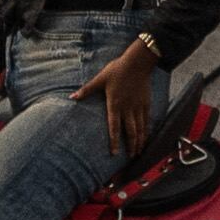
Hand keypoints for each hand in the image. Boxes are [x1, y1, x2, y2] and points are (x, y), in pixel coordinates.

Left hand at [93, 37, 156, 153]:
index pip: (114, 127)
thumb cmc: (117, 70)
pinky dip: (146, 130)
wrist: (137, 62)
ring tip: (139, 151)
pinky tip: (146, 136)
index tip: (114, 153)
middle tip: (130, 157)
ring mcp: (138, 106)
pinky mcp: (146, 103)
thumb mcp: (100, 79)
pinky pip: (147, 120)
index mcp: (114, 104)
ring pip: (140, 128)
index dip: (114, 141)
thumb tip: (72, 97)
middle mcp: (127, 108)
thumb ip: (86, 90)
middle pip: (130, 132)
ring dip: (140, 141)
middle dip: (130, 146)